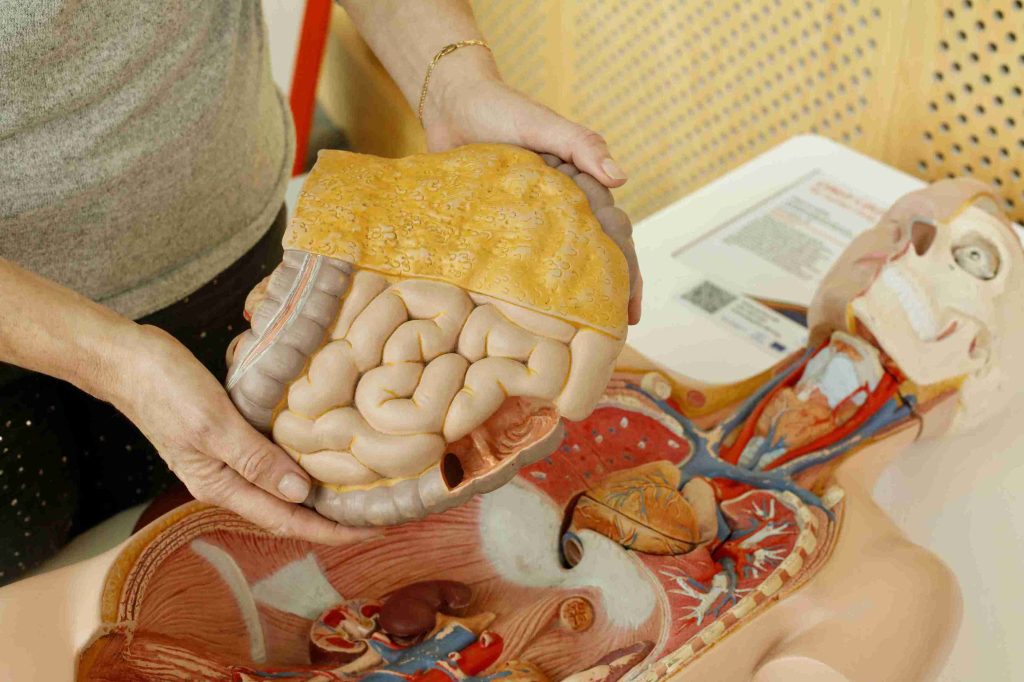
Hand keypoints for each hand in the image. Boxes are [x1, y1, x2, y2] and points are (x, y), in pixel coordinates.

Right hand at [111, 325, 376, 544]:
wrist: (127, 360)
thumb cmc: (165, 389)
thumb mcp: (214, 424)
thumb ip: (255, 460)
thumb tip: (301, 494)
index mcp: (221, 487)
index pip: (287, 520)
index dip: (332, 531)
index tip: (374, 529)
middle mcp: (226, 481)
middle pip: (288, 511)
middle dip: (333, 518)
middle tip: (380, 512)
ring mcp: (226, 460)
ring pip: (282, 486)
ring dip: (320, 492)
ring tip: (362, 489)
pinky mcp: (229, 436)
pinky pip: (273, 459)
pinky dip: (301, 462)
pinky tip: (324, 451)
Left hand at [424, 72, 641, 322]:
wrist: (451, 105)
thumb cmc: (502, 109)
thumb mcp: (545, 124)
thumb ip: (582, 146)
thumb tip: (621, 179)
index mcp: (581, 189)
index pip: (615, 236)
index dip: (627, 274)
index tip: (630, 311)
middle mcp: (560, 209)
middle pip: (591, 258)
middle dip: (603, 297)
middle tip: (607, 337)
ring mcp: (530, 221)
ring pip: (557, 266)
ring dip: (568, 298)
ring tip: (573, 338)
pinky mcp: (498, 226)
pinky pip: (516, 261)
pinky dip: (525, 287)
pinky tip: (523, 318)